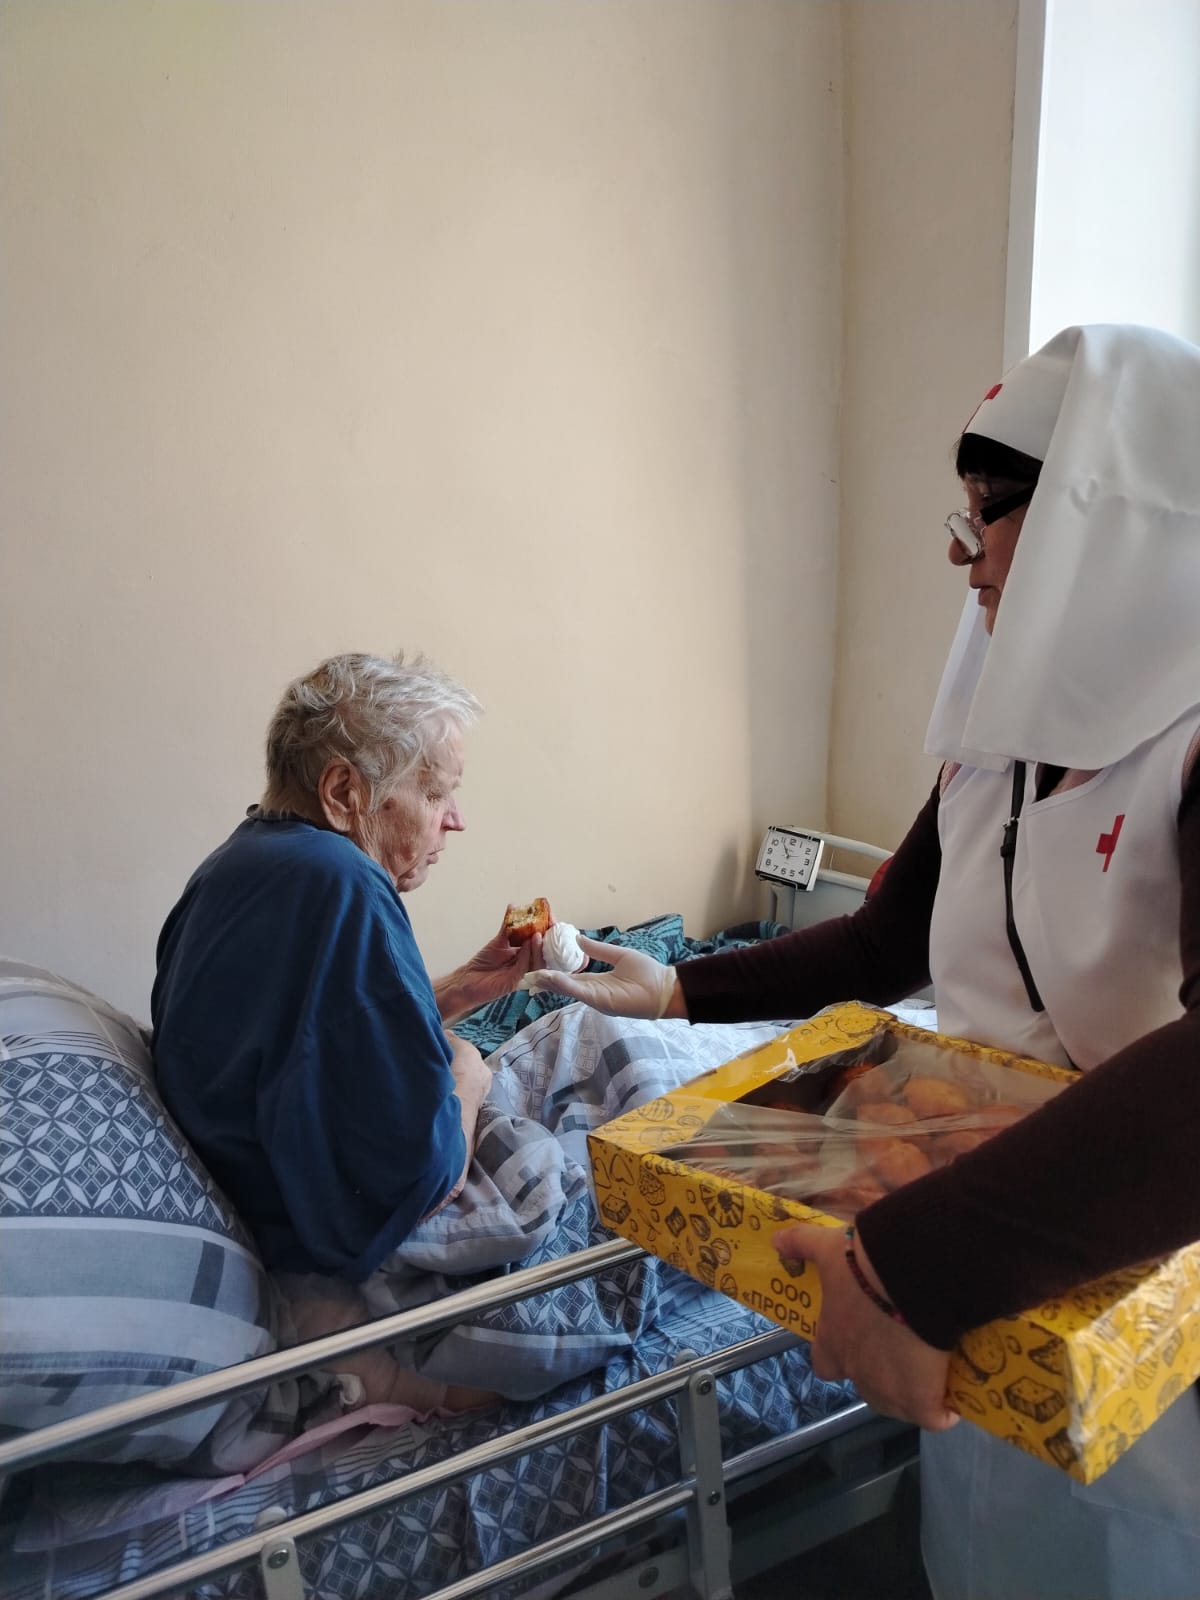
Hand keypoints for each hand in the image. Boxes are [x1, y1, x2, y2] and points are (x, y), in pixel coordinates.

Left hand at [436, 909, 545, 1020]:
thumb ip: (508, 926)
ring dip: (539, 947)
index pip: (542, 940)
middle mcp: (527, 963)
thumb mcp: (498, 941)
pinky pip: (526, 967)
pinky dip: (528, 955)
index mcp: (525, 954)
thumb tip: (513, 907)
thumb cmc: (482, 963)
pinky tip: (528, 944)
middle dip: (549, 937)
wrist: (468, 980)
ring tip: (537, 934)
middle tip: (549, 923)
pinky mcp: (517, 981)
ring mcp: (523, 973)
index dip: (547, 928)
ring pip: (538, 960)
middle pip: (545, 951)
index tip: (549, 915)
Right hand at [521, 936, 678, 1019]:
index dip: (553, 974)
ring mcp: (596, 998)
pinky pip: (580, 992)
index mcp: (596, 981)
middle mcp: (593, 992)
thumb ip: (598, 949)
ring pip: (568, 990)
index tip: (536, 967)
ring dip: (550, 983)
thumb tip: (578, 938)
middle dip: (545, 982)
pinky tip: (551, 978)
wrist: (666, 988)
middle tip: (525, 977)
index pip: (569, 978)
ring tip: (532, 976)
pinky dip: (565, 985)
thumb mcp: (619, 955)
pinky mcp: (602, 1002)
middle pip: (564, 987)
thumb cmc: (647, 973)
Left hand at [772, 1220, 958, 1430]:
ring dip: (911, 1394)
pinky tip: (954, 1396)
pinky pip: (933, 1416)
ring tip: (931, 1372)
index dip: (839, 1356)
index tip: (857, 1342)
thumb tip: (776, 1241)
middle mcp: (855, 1371)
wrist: (912, 1277)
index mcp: (832, 1340)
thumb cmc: (867, 1265)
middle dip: (881, 1375)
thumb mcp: (828, 1248)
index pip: (824, 1363)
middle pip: (865, 1386)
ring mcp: (888, 1390)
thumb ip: (801, 1244)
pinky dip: (944, 1410)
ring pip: (897, 1405)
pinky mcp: (921, 1400)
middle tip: (903, 1352)